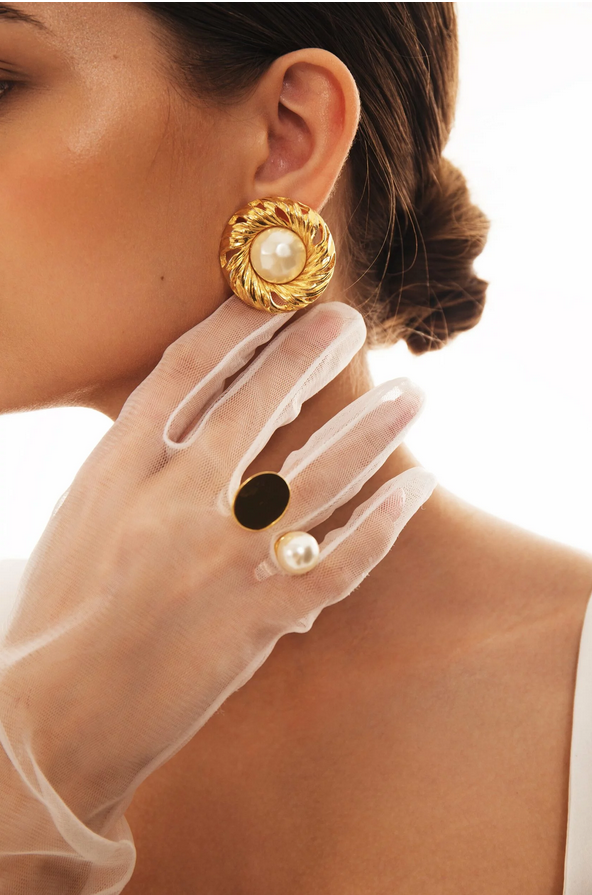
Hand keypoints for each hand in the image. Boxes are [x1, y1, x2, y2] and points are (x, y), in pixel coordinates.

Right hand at [0, 296, 435, 892]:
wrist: (57, 718)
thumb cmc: (59, 616)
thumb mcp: (84, 518)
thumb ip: (139, 464)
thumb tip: (198, 422)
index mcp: (119, 470)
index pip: (185, 371)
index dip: (236, 327)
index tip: (275, 301)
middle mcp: (175, 502)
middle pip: (257, 404)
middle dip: (309, 354)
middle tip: (351, 322)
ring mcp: (223, 559)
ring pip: (320, 474)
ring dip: (373, 429)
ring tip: (413, 397)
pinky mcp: (260, 617)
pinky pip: (342, 559)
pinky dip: (385, 520)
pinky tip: (415, 486)